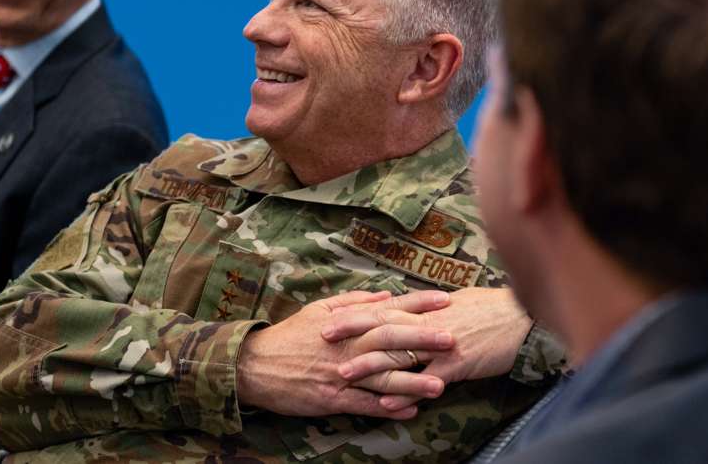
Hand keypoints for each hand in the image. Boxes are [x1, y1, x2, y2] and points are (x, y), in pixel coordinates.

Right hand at [236, 289, 453, 419]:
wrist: (255, 365)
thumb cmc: (289, 337)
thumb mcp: (319, 310)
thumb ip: (355, 303)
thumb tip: (386, 295)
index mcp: (346, 323)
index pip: (387, 309)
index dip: (416, 305)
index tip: (444, 300)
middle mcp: (347, 346)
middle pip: (390, 341)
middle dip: (422, 340)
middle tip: (453, 339)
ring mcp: (340, 374)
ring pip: (381, 377)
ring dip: (412, 382)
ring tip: (440, 385)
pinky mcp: (332, 398)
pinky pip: (365, 404)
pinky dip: (388, 408)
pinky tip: (410, 411)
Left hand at [325, 287, 532, 410]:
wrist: (523, 319)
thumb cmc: (490, 309)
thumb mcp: (455, 303)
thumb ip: (428, 309)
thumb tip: (408, 307)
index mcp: (426, 308)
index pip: (383, 308)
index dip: (355, 312)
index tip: (328, 315)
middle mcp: (428, 323)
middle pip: (382, 326)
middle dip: (351, 332)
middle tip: (322, 337)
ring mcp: (441, 344)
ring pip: (399, 354)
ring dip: (370, 365)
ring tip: (344, 374)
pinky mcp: (456, 364)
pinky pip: (426, 380)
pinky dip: (406, 391)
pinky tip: (387, 402)